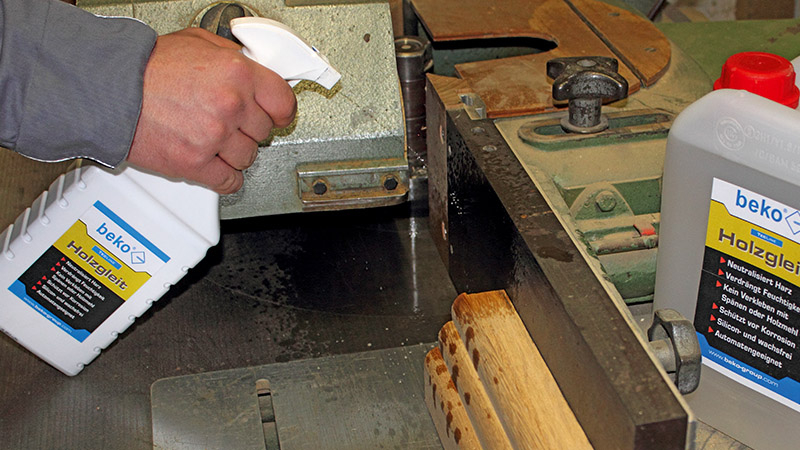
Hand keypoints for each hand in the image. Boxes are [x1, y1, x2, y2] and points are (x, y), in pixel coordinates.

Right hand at [127, 28, 296, 193]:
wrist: (109, 89)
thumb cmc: (146, 66)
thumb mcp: (198, 43)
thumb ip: (232, 59)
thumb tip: (254, 70)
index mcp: (237, 73)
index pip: (284, 103)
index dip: (279, 111)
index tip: (275, 114)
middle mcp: (229, 105)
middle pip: (263, 132)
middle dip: (247, 128)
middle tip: (228, 121)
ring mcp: (214, 137)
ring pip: (247, 158)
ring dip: (233, 152)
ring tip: (212, 138)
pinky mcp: (195, 164)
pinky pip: (229, 181)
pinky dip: (224, 177)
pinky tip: (214, 165)